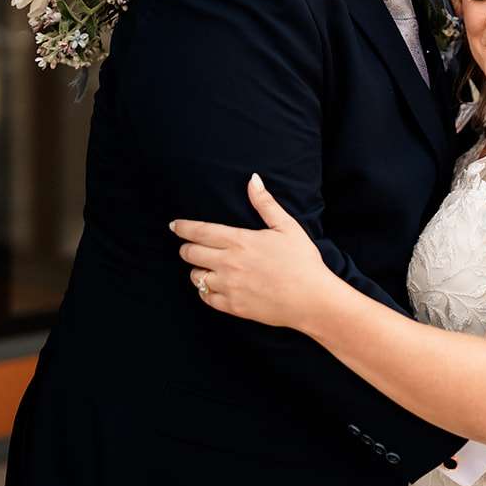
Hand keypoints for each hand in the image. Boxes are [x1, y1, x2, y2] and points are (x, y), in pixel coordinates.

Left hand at [171, 176, 332, 329]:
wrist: (311, 299)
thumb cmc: (302, 261)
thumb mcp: (286, 227)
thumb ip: (265, 203)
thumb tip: (252, 179)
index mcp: (239, 241)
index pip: (200, 231)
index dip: (183, 228)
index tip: (174, 226)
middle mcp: (228, 263)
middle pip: (191, 254)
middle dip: (187, 248)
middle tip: (190, 247)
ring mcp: (229, 286)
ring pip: (196, 277)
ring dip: (197, 270)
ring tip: (206, 267)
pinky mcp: (233, 306)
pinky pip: (207, 298)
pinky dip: (206, 291)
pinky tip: (214, 286)